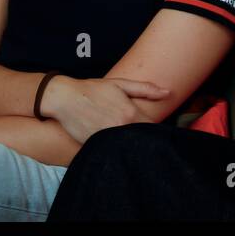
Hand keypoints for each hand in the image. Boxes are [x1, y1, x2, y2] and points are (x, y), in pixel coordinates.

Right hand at [42, 76, 169, 144]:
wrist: (65, 99)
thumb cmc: (93, 89)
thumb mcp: (120, 84)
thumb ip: (146, 89)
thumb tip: (169, 93)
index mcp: (130, 114)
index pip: (153, 128)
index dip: (155, 129)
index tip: (152, 127)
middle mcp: (121, 129)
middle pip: (143, 140)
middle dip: (145, 138)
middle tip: (139, 133)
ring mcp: (108, 140)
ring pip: (128, 148)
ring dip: (131, 145)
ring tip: (126, 137)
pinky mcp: (96, 147)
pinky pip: (112, 151)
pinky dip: (115, 148)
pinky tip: (114, 143)